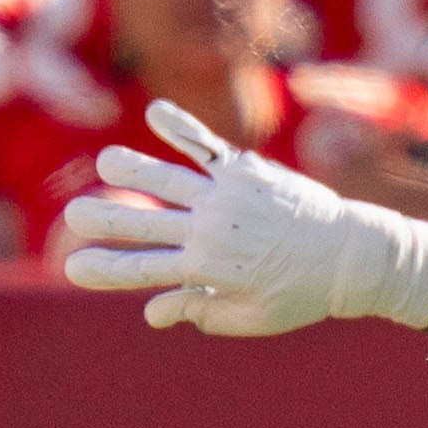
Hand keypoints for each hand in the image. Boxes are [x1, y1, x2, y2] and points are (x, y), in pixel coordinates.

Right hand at [62, 100, 427, 335]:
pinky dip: (181, 129)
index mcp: (208, 270)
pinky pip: (208, 147)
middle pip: (146, 224)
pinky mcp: (248, 172)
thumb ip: (199, 310)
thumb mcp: (250, 315)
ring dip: (133, 170)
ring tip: (106, 162)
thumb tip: (150, 312)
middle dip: (106, 219)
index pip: (142, 271)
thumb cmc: (302, 293)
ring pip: (169, 180)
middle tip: (74, 214)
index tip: (73, 268)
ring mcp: (229, 197)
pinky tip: (155, 112)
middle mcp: (212, 230)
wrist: (354, 255)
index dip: (105, 270)